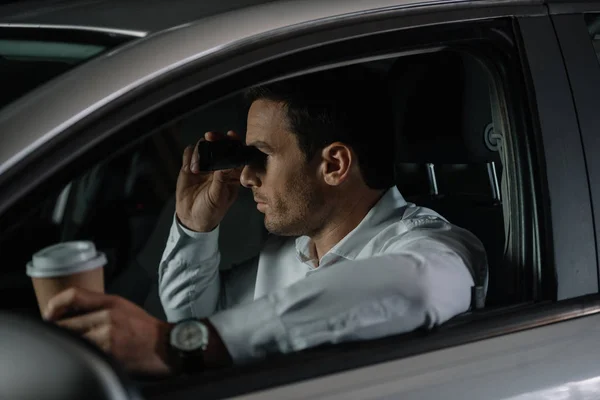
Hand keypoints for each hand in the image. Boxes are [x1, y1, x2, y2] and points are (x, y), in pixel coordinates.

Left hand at [44, 288, 173, 375]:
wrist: (168, 347)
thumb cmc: (146, 330)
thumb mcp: (124, 308)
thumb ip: (100, 307)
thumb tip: (70, 314)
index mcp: (112, 302)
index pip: (74, 295)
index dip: (55, 305)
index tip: (49, 315)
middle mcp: (108, 315)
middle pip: (66, 322)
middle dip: (58, 332)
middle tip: (57, 338)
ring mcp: (108, 335)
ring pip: (72, 340)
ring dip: (67, 346)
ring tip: (70, 350)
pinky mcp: (109, 354)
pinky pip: (83, 354)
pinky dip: (79, 357)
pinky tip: (84, 358)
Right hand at [176, 131, 242, 231]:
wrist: (192, 218)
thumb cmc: (211, 211)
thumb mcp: (218, 197)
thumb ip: (221, 180)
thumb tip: (226, 164)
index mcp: (232, 174)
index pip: (236, 154)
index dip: (235, 143)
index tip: (231, 135)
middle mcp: (219, 166)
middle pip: (219, 145)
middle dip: (216, 139)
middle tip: (210, 137)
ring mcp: (205, 165)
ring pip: (204, 146)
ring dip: (200, 151)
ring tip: (196, 168)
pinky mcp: (190, 166)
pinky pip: (189, 153)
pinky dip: (190, 156)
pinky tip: (190, 169)